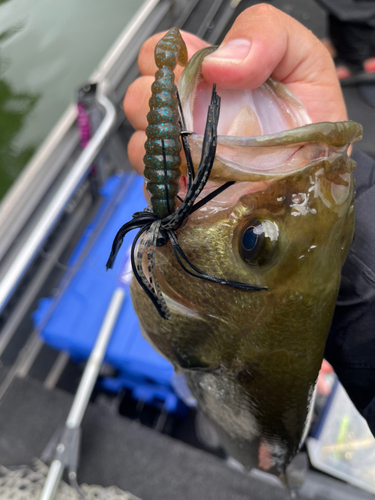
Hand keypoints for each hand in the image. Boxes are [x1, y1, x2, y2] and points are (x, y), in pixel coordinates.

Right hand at [124, 3, 346, 175]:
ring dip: (161, 148)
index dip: (164, 59)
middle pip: (138, 100)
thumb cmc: (312, 117)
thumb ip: (266, 34)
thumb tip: (216, 62)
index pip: (157, 55)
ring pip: (140, 146)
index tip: (192, 73)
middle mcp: (188, 114)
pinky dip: (167, 188)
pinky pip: (157, 190)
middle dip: (155, 104)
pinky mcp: (186, 194)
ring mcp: (185, 155)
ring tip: (199, 155)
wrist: (321, 172)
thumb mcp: (302, 58)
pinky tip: (195, 184)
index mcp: (206, 77)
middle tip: (192, 118)